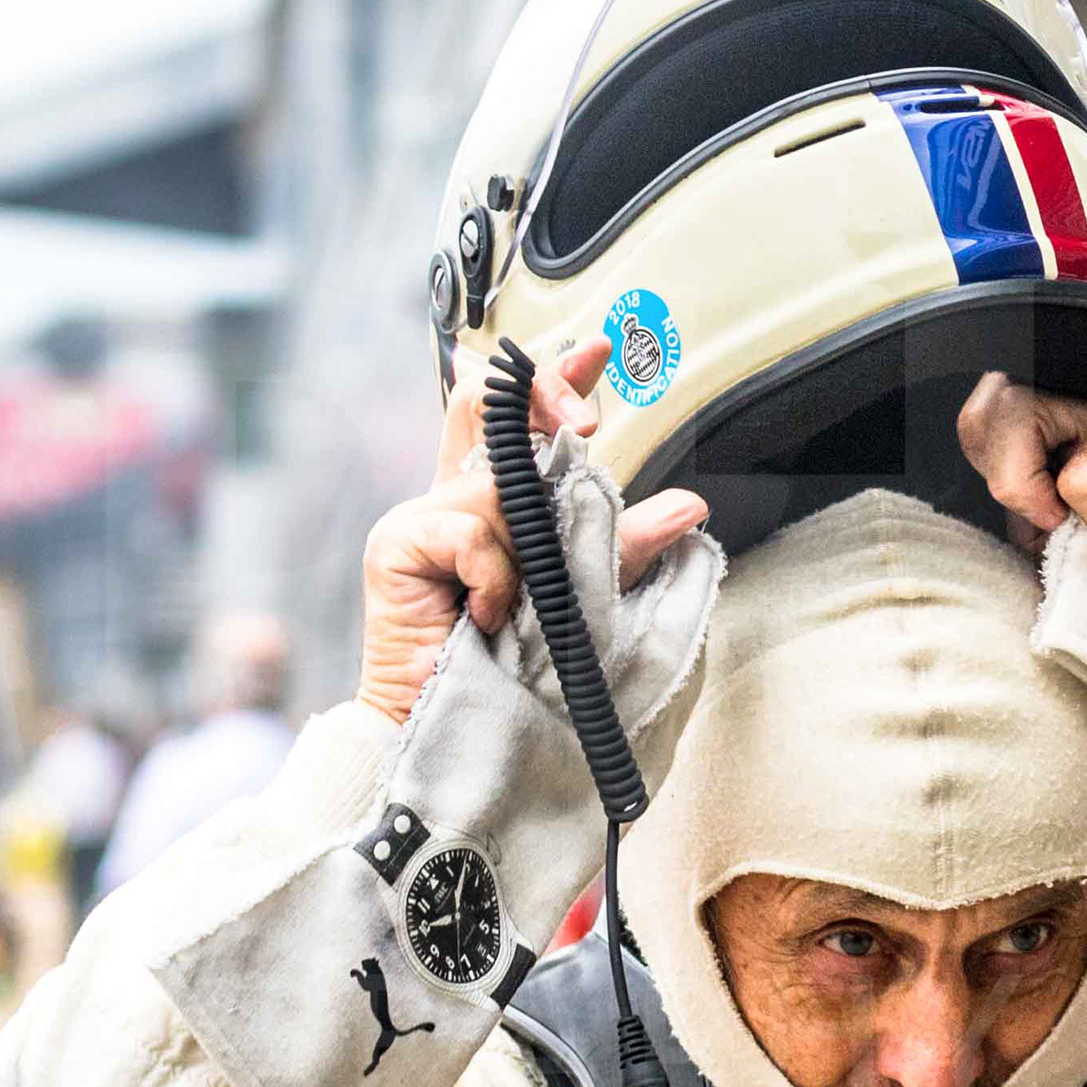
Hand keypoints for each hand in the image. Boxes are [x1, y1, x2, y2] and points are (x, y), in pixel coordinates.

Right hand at [355, 337, 712, 725]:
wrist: (451, 737)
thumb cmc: (510, 675)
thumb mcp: (585, 599)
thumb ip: (624, 547)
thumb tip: (689, 505)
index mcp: (493, 509)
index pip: (515, 419)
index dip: (550, 378)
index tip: (599, 350)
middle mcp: (453, 502)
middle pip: (492, 412)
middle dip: (545, 401)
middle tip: (589, 425)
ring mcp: (420, 520)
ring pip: (495, 483)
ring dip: (526, 540)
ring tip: (519, 598)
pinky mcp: (397, 545)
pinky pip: (469, 530)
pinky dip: (494, 577)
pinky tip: (488, 618)